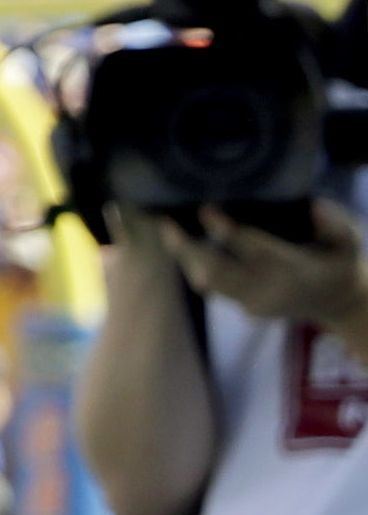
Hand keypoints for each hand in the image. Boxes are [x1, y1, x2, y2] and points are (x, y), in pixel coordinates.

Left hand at [169, 199, 367, 342]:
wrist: (338, 304)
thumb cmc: (338, 263)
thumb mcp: (349, 244)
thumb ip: (337, 226)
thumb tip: (315, 208)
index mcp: (291, 271)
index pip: (253, 250)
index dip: (227, 231)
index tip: (206, 210)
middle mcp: (266, 290)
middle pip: (217, 272)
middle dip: (188, 248)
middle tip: (165, 222)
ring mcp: (252, 302)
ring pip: (208, 282)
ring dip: (184, 256)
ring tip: (165, 227)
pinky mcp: (244, 306)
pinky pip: (212, 287)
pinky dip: (192, 265)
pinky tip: (177, 241)